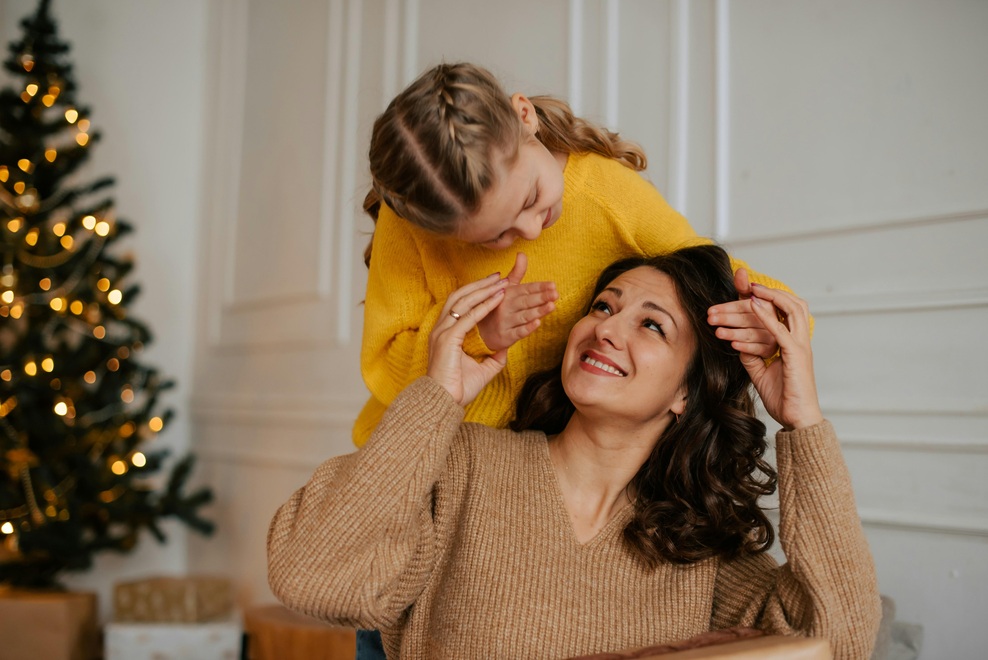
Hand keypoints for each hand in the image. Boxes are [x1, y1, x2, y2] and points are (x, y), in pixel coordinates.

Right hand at [428, 274, 509, 405]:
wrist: (444, 402)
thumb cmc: (458, 389)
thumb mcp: (481, 370)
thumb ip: (492, 359)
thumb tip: (504, 352)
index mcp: (445, 334)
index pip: (459, 305)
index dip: (475, 292)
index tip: (493, 285)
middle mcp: (441, 329)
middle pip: (460, 297)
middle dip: (480, 285)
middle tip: (498, 277)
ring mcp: (442, 332)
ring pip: (463, 302)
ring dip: (483, 290)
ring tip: (501, 282)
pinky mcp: (448, 339)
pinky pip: (468, 317)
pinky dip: (484, 306)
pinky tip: (497, 299)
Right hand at [477, 252, 557, 351]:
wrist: (480, 333)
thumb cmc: (498, 307)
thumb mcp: (505, 289)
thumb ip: (516, 273)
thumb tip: (521, 253)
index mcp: (508, 293)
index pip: (526, 289)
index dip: (539, 287)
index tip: (553, 285)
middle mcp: (506, 306)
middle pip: (526, 301)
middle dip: (541, 297)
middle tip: (555, 293)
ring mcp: (506, 322)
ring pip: (524, 316)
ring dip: (538, 311)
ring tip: (552, 306)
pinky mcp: (506, 336)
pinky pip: (518, 332)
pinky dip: (527, 328)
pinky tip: (537, 323)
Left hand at [707, 268, 779, 358]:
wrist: (762, 338)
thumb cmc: (752, 316)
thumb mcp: (747, 301)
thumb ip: (743, 287)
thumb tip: (740, 270)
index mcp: (767, 305)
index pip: (745, 305)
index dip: (726, 308)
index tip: (710, 311)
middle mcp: (771, 320)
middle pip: (746, 319)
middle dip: (726, 319)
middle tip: (710, 320)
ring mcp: (772, 336)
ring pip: (750, 334)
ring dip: (733, 333)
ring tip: (718, 332)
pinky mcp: (770, 350)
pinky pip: (756, 349)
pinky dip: (745, 347)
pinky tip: (733, 345)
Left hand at [739, 284, 823, 430]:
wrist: (797, 418)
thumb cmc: (783, 397)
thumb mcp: (761, 373)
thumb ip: (752, 357)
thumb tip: (739, 344)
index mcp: (794, 343)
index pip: (786, 312)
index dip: (771, 298)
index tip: (749, 290)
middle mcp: (801, 340)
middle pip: (793, 304)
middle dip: (771, 291)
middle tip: (748, 284)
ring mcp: (801, 346)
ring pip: (792, 309)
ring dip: (770, 296)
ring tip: (750, 289)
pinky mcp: (796, 356)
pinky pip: (780, 331)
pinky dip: (766, 316)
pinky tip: (752, 306)